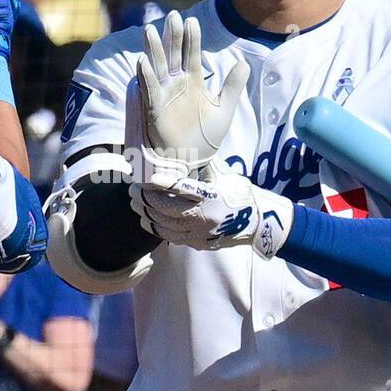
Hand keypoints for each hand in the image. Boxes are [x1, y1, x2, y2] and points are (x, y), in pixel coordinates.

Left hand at [130, 159, 294, 258]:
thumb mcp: (226, 176)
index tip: (148, 178)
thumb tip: (185, 148)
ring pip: (165, 224)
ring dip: (146, 213)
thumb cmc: (240, 195)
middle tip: (133, 189)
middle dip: (147, 199)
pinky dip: (155, 227)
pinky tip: (146, 219)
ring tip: (135, 203)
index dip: (165, 183)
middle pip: (168, 208)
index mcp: (213, 196)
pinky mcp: (198, 243)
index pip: (184, 189)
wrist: (257, 224)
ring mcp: (200, 232)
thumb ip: (205, 166)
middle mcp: (205, 216)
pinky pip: (171, 237)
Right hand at [135, 10, 248, 176]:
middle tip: (172, 16)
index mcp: (193, 81)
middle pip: (173, 55)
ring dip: (154, 50)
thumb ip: (233, 86)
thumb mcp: (224, 110)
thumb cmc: (205, 137)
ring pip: (158, 67)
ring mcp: (164, 95)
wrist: (191, 161)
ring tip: (150, 30)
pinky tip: (142, 62)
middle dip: (172, 36)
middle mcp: (176, 84)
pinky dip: (146, 77)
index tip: (191, 21)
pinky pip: (149, 90)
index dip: (191, 39)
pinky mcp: (154, 109)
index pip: (192, 54)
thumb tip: (244, 63)